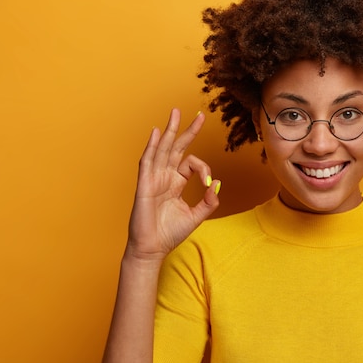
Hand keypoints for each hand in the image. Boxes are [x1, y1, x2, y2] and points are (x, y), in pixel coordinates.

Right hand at [124, 108, 220, 262]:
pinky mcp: (145, 185)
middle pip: (176, 148)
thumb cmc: (170, 233)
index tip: (209, 182)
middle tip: (199, 115)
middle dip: (187, 131)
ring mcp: (153, 179)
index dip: (204, 168)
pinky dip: (151, 146)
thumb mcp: (197, 216)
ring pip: (162, 149)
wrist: (153, 249)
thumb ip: (209, 202)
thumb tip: (217, 184)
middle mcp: (164, 177)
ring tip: (176, 113)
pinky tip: (156, 132)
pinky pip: (147, 162)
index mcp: (176, 183)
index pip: (191, 163)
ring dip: (170, 131)